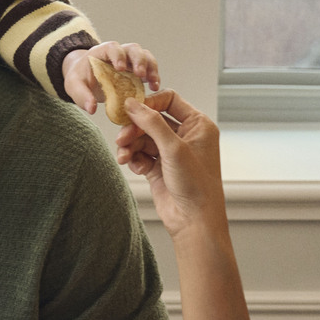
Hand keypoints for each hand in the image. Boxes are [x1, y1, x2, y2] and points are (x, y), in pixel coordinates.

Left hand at [64, 42, 161, 114]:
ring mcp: (130, 60)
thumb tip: (92, 109)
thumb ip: (82, 96)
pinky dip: (153, 76)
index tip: (120, 68)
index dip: (118, 56)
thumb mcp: (75, 86)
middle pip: (133, 49)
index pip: (112, 48)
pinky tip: (154, 88)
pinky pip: (149, 68)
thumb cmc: (80, 79)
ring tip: (153, 83)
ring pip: (145, 56)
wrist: (85, 78)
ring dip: (151, 68)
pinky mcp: (137, 70)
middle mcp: (119, 53)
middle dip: (139, 60)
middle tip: (140, 74)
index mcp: (102, 51)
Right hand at [113, 89, 227, 240]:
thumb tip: (132, 103)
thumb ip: (152, 123)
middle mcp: (185, 136)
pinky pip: (140, 154)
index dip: (149, 103)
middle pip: (151, 120)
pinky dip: (134, 158)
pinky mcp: (159, 166)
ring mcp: (171, 152)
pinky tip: (134, 167)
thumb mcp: (174, 148)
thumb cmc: (196, 185)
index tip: (131, 109)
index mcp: (198, 125)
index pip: (170, 100)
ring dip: (130, 145)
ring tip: (123, 156)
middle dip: (135, 128)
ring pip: (143, 138)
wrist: (193, 220)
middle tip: (122, 138)